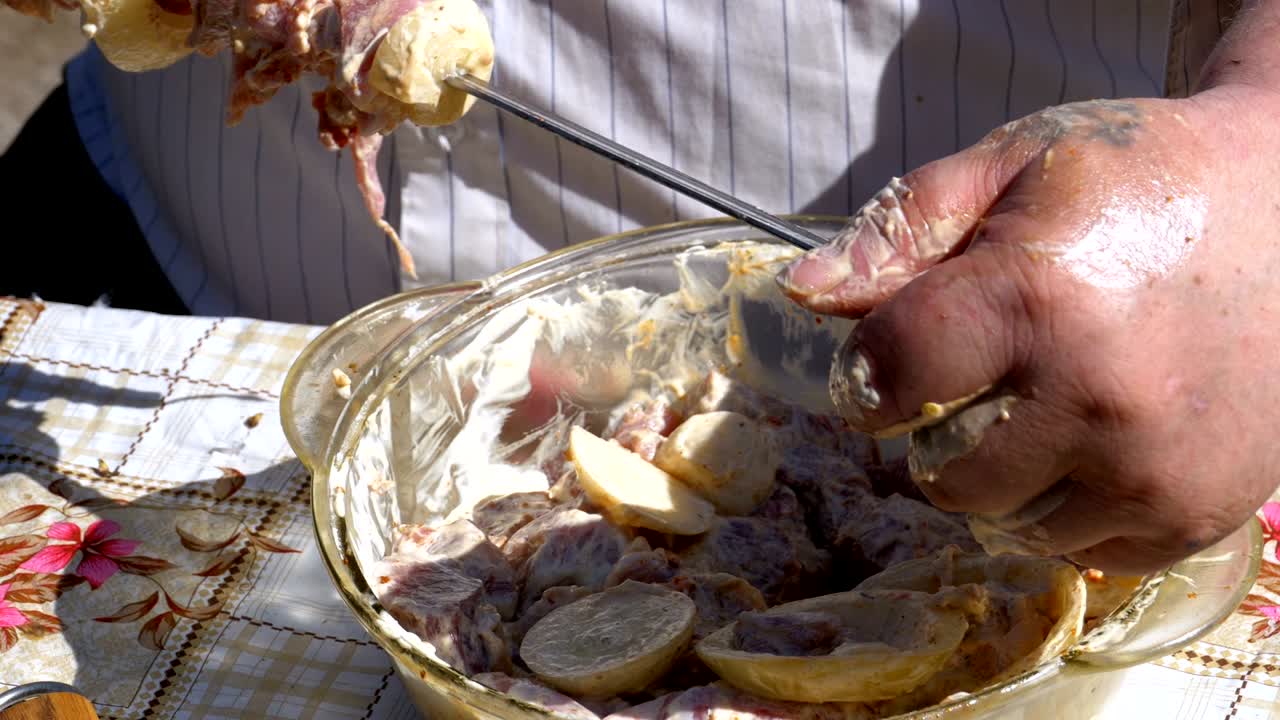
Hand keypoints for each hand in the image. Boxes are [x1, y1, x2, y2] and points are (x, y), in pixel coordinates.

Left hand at [777, 84, 1279, 574]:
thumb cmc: (1140, 178)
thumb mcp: (1011, 166)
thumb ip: (900, 231)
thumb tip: (804, 294)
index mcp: (1036, 301)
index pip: (887, 379)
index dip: (869, 371)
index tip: (891, 356)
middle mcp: (1096, 400)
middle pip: (937, 469)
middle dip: (936, 425)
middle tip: (983, 371)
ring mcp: (1151, 470)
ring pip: (1003, 521)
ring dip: (998, 473)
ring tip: (1044, 401)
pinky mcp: (1194, 514)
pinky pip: (1077, 550)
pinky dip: (1065, 504)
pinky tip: (1092, 439)